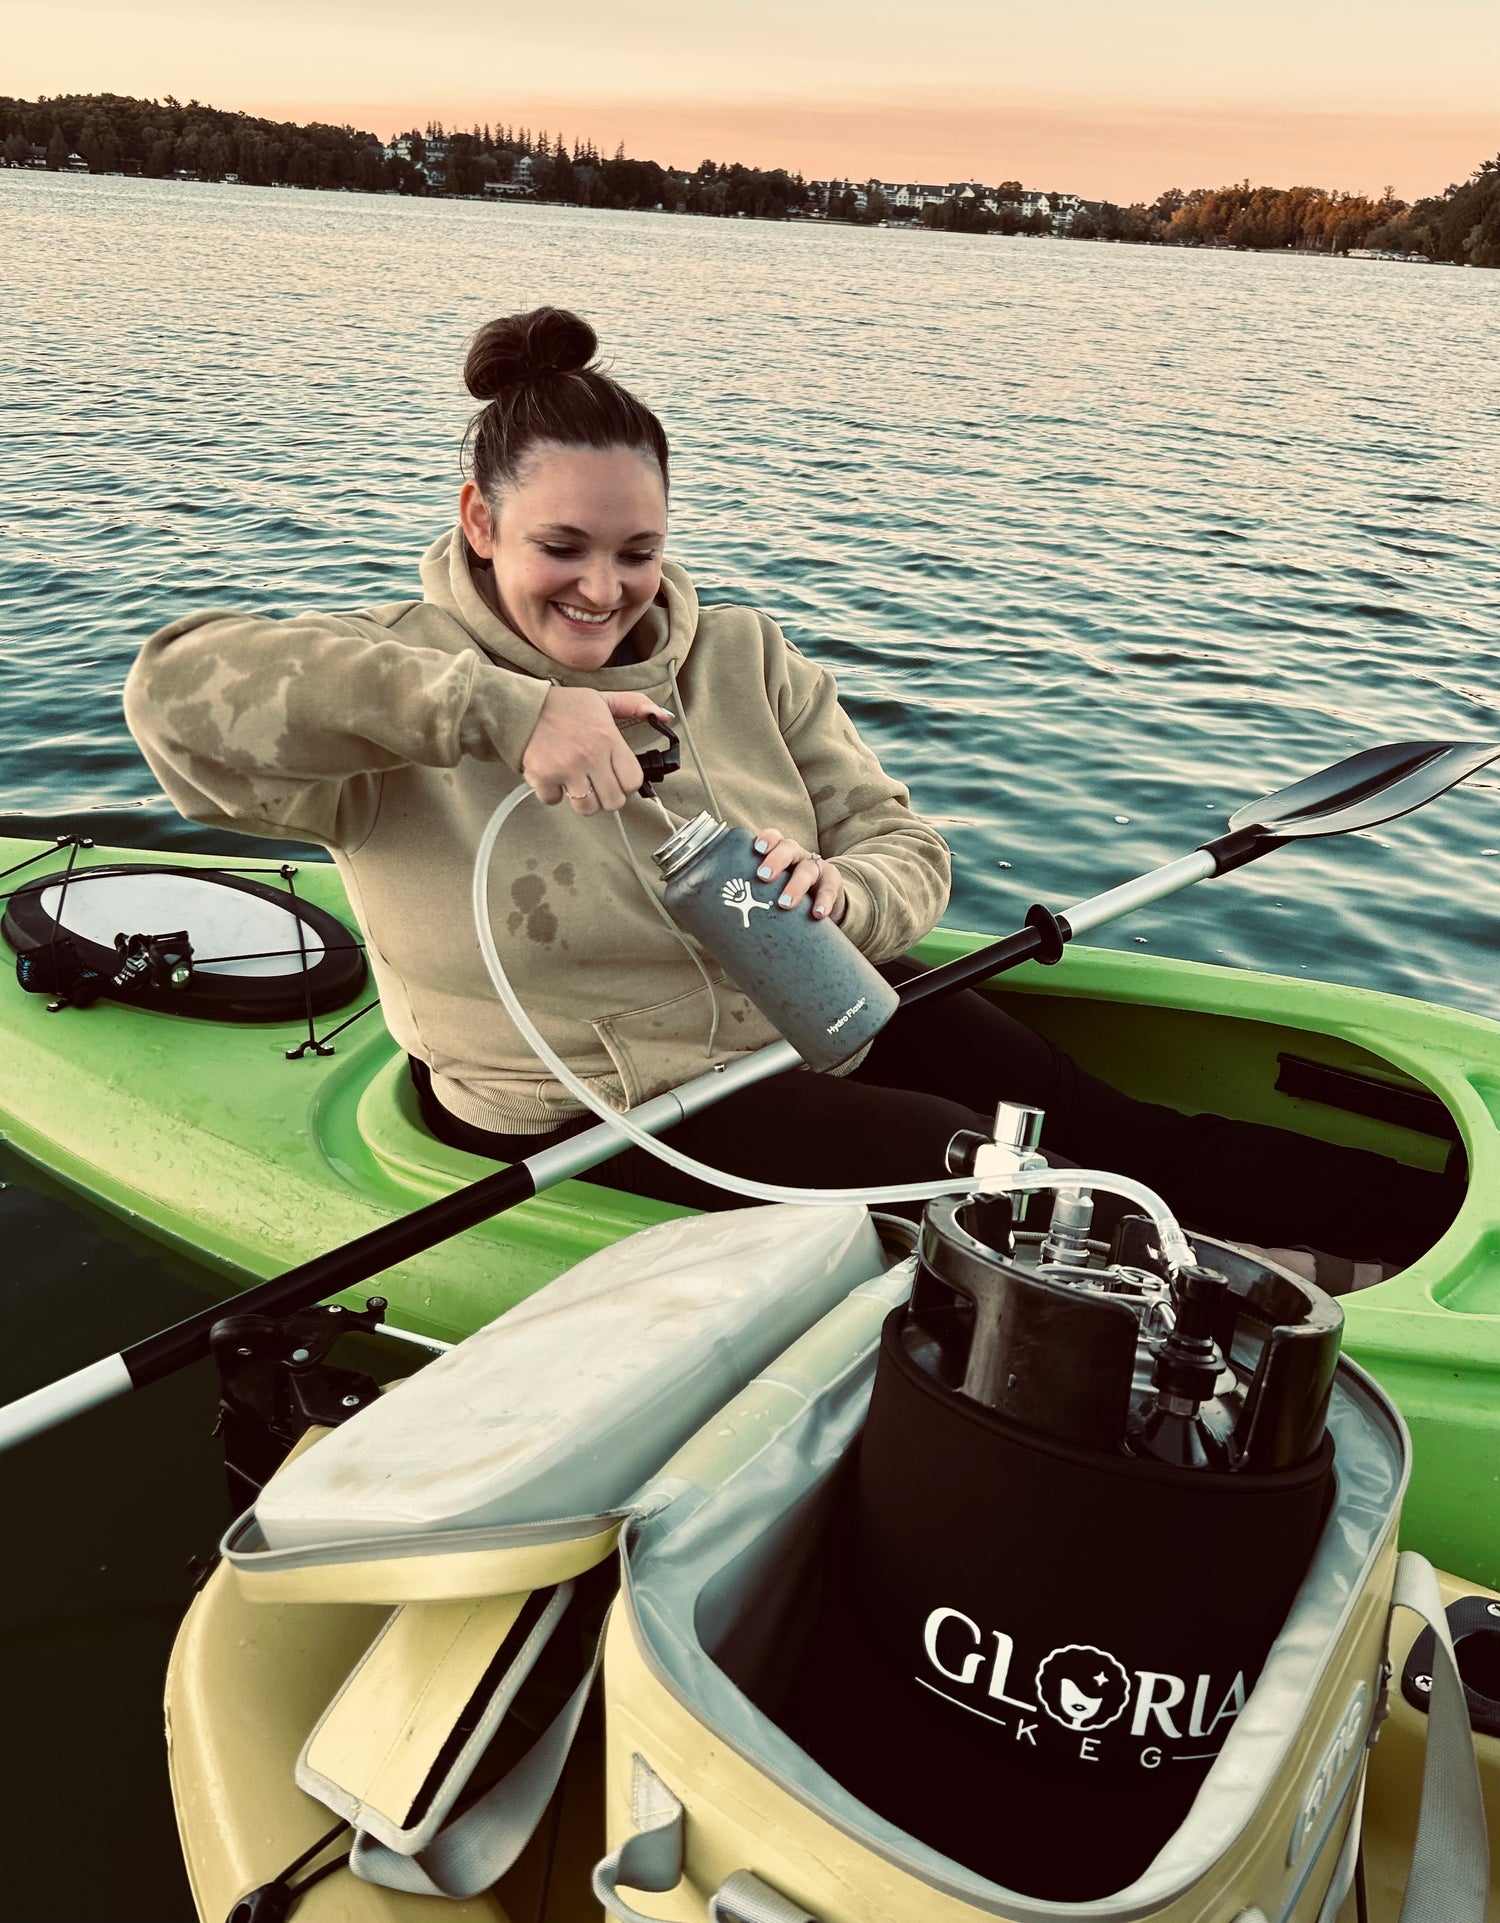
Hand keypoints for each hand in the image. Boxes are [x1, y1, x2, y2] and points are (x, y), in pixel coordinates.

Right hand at [521, 687, 672, 813]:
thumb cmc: (564, 706)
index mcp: (609, 739)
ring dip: (582, 800)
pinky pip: (556, 801)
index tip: (617, 778)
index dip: (626, 784)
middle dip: (606, 796)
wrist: (522, 707)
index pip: (633, 781)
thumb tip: (666, 716)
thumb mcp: (602, 700)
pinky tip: (553, 777)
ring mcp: (567, 768)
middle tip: (596, 783)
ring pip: (587, 808)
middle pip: (613, 802)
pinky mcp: (544, 777)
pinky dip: (554, 794)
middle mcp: (591, 756)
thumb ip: (635, 705)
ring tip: (576, 783)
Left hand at [751, 829, 846, 921]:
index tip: (757, 849)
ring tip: (784, 904)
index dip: (766, 840)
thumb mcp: (771, 887)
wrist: (823, 900)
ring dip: (795, 886)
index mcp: (780, 853)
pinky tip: (818, 914)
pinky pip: (829, 890)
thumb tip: (715, 918)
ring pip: (807, 870)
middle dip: (775, 860)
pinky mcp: (832, 883)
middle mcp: (798, 856)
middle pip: (788, 849)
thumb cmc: (785, 892)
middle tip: (763, 877)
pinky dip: (824, 901)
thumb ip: (750, 892)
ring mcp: (817, 868)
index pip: (774, 837)